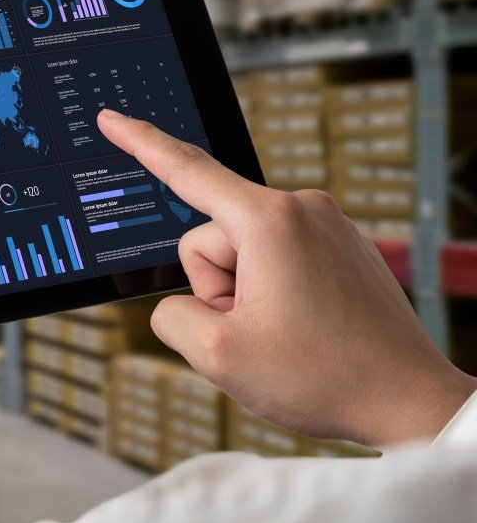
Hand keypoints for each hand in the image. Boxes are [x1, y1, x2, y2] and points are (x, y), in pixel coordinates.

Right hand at [97, 109, 476, 446]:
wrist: (410, 404)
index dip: (139, 143)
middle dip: (217, 289)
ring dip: (246, 297)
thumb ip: (169, 316)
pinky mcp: (340, 248)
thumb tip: (184, 303)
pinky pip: (276, 263)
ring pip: (242, 255)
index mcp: (268, 222)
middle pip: (210, 240)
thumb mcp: (215, 355)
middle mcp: (302, 210)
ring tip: (287, 335)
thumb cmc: (326, 378)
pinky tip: (306, 331)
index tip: (111, 118)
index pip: (186, 170)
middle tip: (257, 332)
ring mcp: (327, 227)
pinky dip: (275, 296)